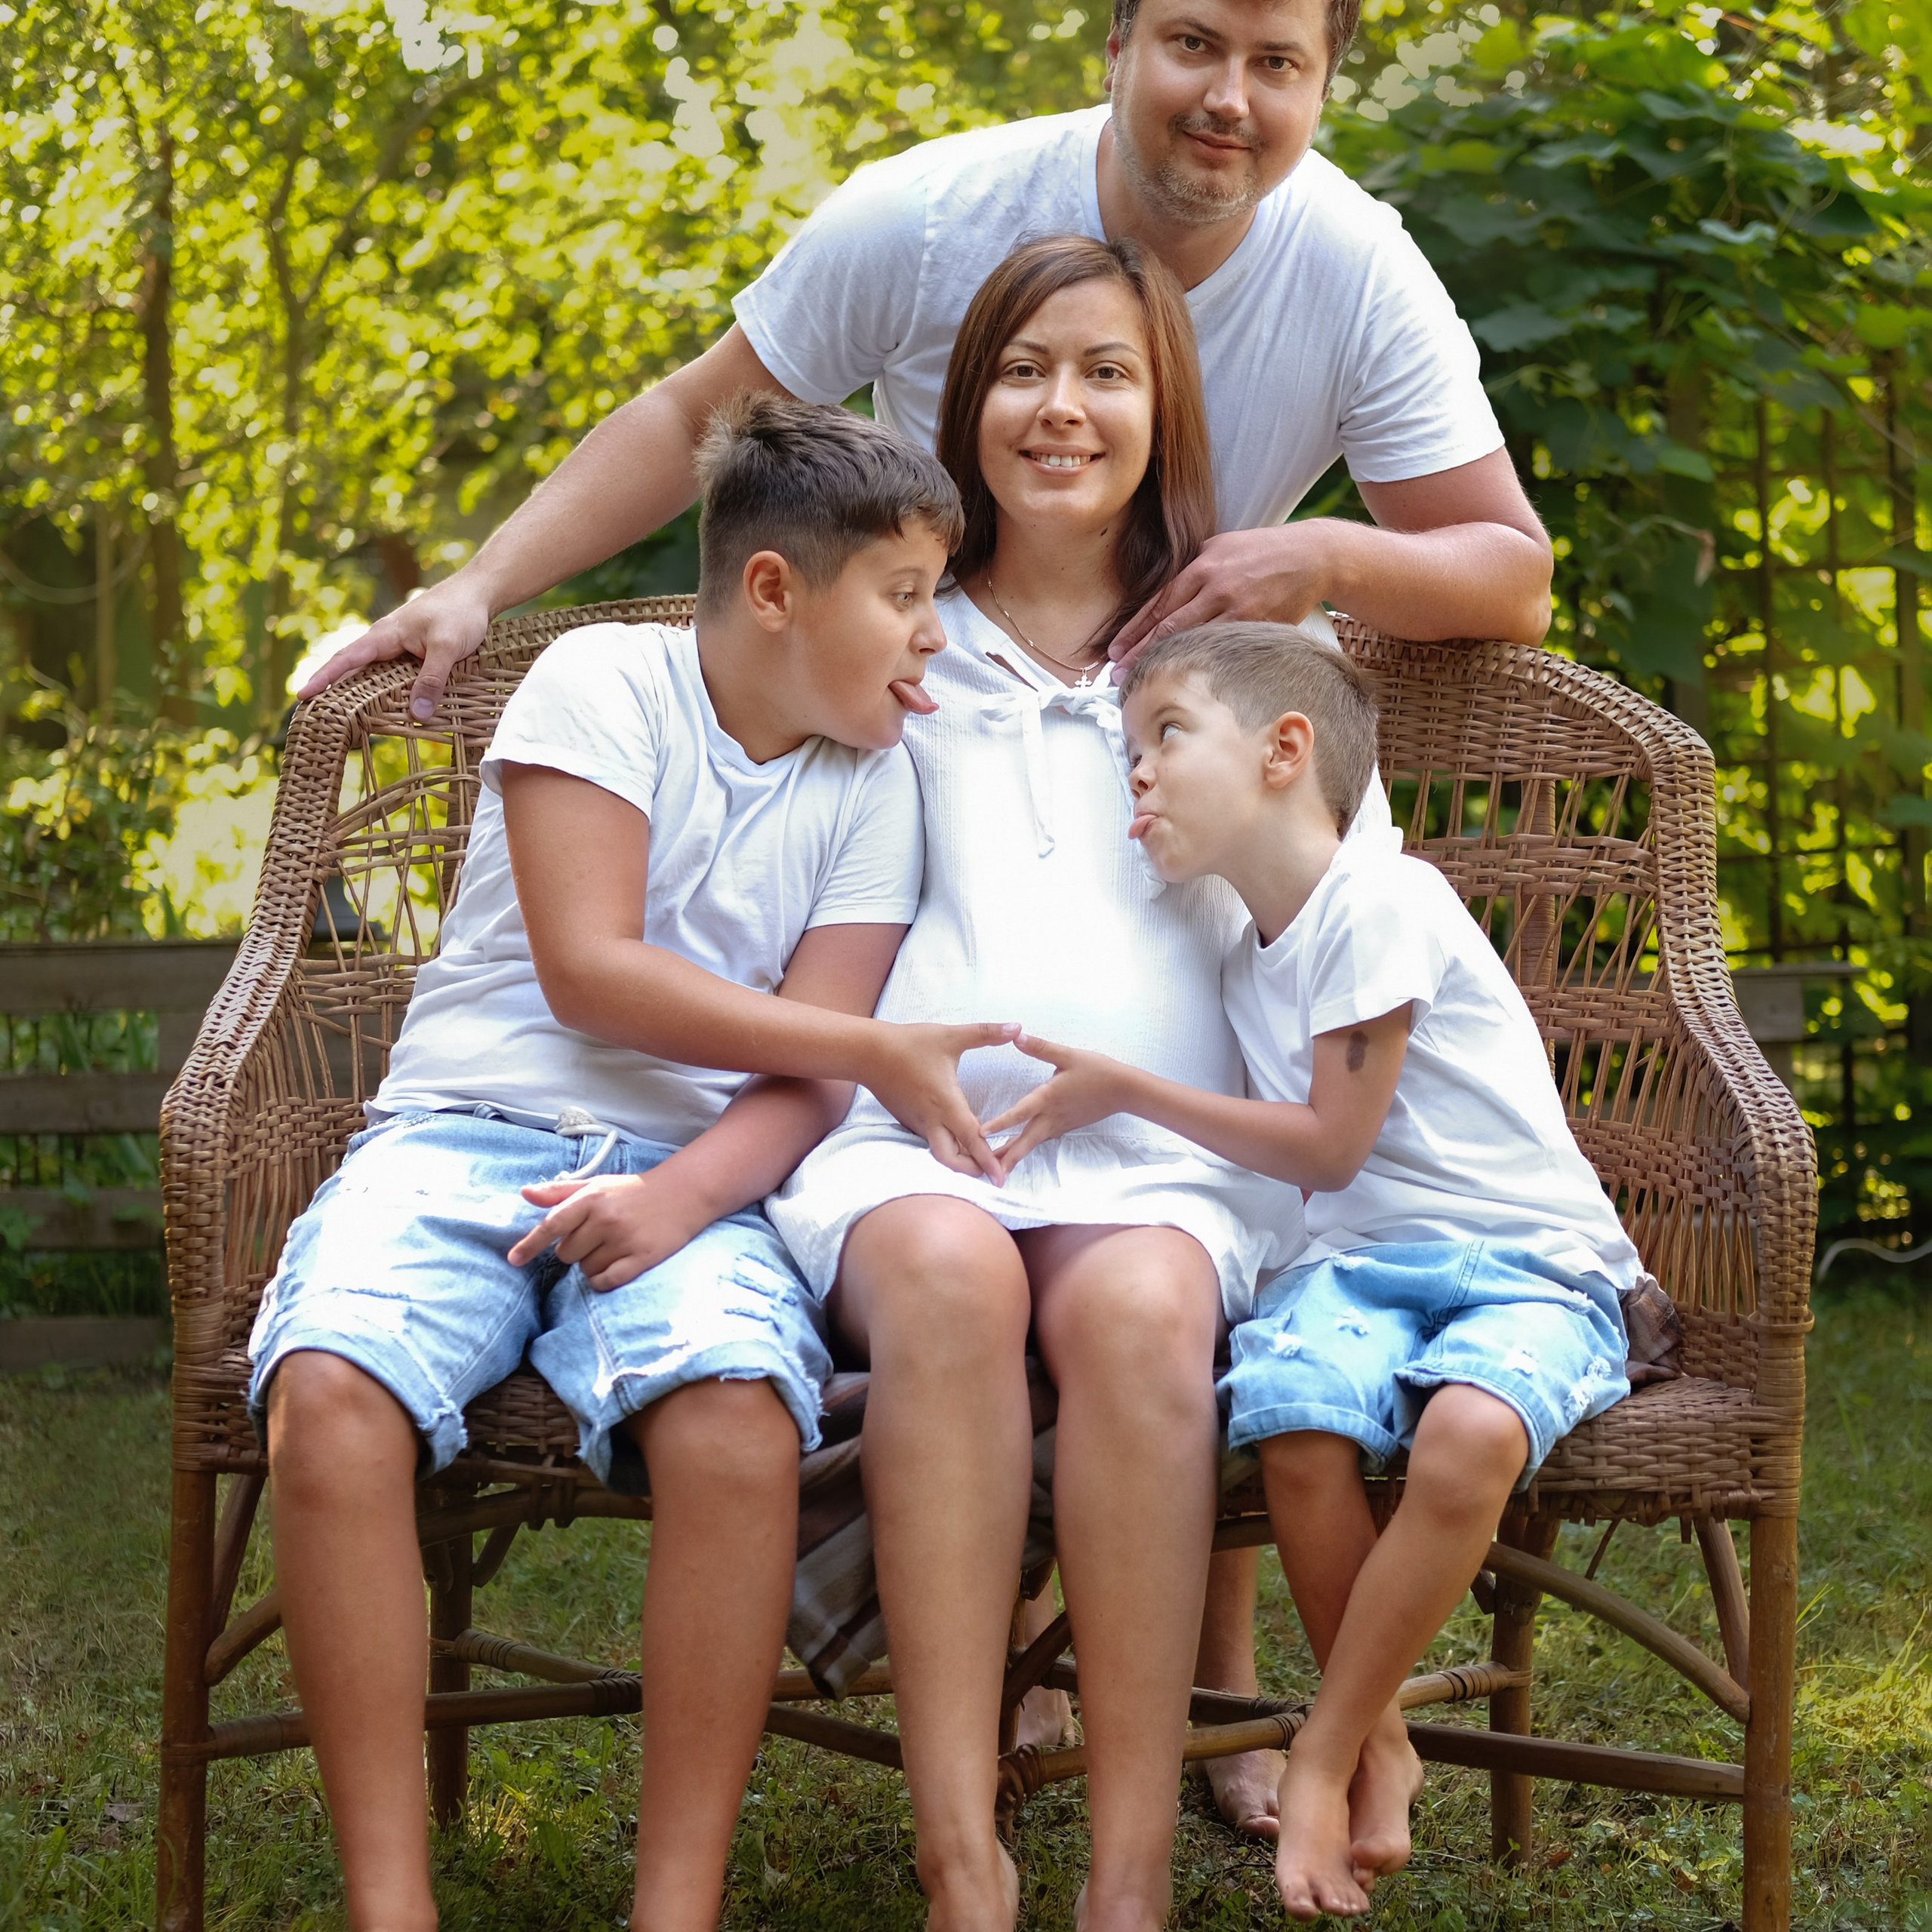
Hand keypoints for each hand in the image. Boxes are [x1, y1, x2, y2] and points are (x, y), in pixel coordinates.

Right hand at [295, 570, 495, 720]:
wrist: (477, 593)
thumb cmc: (460, 614)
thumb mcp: (447, 649)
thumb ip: (432, 680)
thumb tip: (417, 715)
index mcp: (384, 635)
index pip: (346, 659)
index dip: (324, 679)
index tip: (302, 695)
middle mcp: (385, 640)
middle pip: (352, 668)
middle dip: (332, 689)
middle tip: (313, 714)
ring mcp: (398, 645)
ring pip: (372, 672)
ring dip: (356, 691)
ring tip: (339, 716)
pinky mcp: (412, 651)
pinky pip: (390, 673)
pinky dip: (382, 688)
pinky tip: (381, 705)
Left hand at [508, 1171, 709, 1290]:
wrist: (681, 1194)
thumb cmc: (632, 1191)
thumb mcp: (596, 1184)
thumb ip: (560, 1192)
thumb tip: (525, 1193)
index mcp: (591, 1198)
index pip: (552, 1225)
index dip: (530, 1244)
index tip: (513, 1260)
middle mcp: (605, 1219)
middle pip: (566, 1254)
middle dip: (575, 1250)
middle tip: (596, 1237)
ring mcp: (624, 1240)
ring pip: (585, 1270)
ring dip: (591, 1264)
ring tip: (611, 1247)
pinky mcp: (642, 1258)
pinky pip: (605, 1282)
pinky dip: (602, 1280)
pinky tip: (613, 1266)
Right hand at [863, 1020, 1023, 1184]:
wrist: (867, 1052)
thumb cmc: (909, 1044)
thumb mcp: (951, 1036)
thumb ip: (986, 1033)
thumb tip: (1017, 1026)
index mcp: (946, 1103)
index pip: (971, 1140)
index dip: (987, 1160)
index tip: (1000, 1179)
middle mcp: (932, 1120)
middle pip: (951, 1160)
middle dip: (971, 1169)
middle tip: (991, 1170)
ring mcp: (917, 1122)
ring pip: (939, 1152)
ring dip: (959, 1158)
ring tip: (979, 1158)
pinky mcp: (908, 1120)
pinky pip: (929, 1140)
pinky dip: (945, 1145)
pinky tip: (956, 1139)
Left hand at [981, 1032, 1136, 1177]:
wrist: (1124, 1090)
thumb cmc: (1098, 1071)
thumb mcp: (1068, 1055)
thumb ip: (1040, 1047)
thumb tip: (1016, 1036)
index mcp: (1048, 1097)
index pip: (1020, 1112)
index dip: (1001, 1123)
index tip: (982, 1134)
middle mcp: (1051, 1116)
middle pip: (1025, 1141)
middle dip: (1006, 1157)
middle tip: (987, 1172)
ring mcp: (1058, 1124)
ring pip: (1031, 1143)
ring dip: (1014, 1155)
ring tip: (996, 1167)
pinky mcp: (1064, 1126)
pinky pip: (1040, 1140)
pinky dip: (1026, 1147)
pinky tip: (1017, 1150)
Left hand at [1108, 525, 1338, 670]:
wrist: (1312, 556)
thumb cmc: (1262, 551)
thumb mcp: (1219, 548)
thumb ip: (1191, 572)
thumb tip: (1162, 599)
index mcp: (1202, 567)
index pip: (1159, 603)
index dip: (1134, 630)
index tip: (1114, 650)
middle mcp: (1217, 589)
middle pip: (1169, 627)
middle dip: (1140, 653)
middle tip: (1117, 674)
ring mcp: (1239, 611)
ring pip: (1194, 642)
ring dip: (1165, 663)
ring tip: (1142, 680)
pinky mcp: (1258, 627)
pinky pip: (1223, 649)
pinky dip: (1200, 664)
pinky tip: (1185, 677)